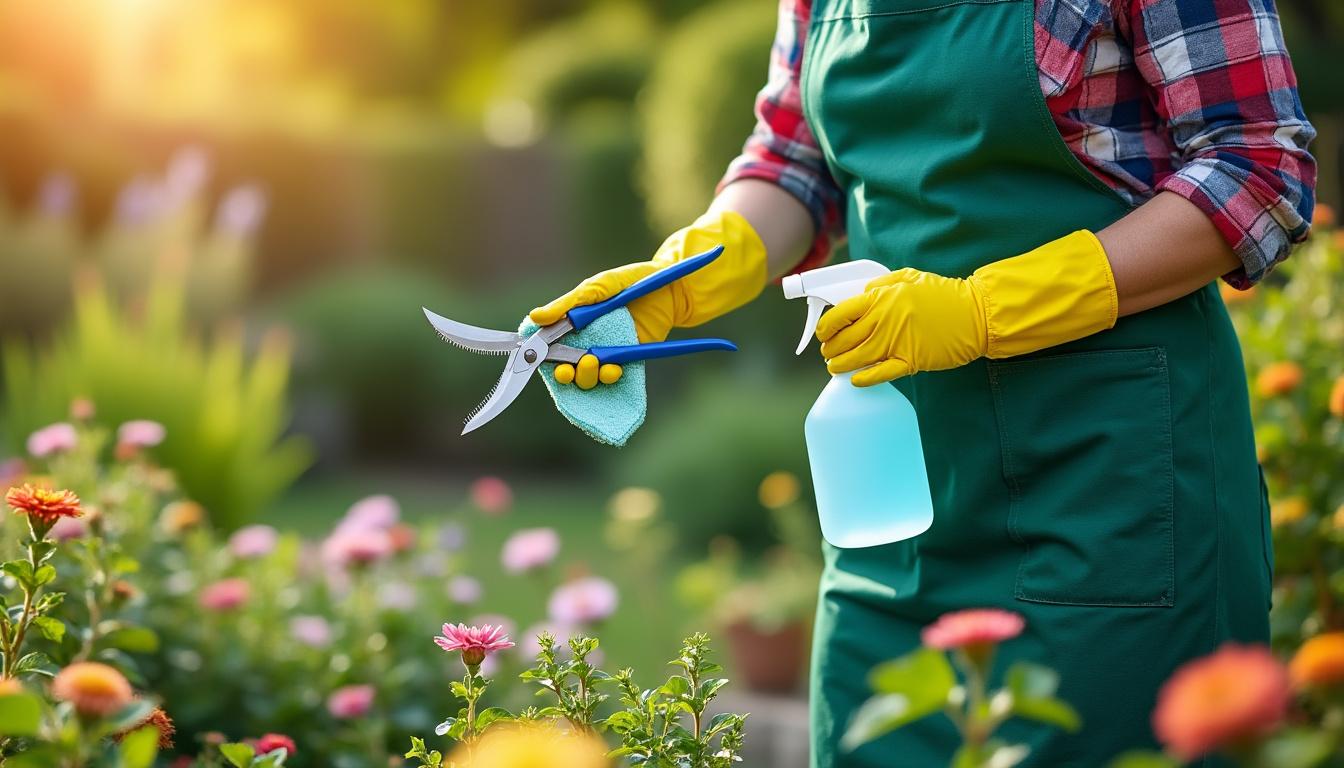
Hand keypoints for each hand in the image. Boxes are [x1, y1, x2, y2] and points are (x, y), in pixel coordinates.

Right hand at [528, 210, 766, 386]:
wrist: (671, 288)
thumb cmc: (631, 281)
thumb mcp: (597, 288)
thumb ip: (568, 304)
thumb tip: (535, 318)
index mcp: (571, 324)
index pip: (548, 346)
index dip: (544, 357)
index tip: (544, 361)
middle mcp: (585, 341)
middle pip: (565, 369)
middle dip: (567, 373)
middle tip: (576, 365)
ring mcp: (605, 352)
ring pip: (588, 378)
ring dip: (588, 377)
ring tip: (597, 363)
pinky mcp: (626, 362)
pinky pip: (613, 378)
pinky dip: (610, 378)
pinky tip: (613, 371)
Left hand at [817, 269, 986, 385]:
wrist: (975, 314)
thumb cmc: (944, 295)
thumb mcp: (909, 277)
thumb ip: (881, 285)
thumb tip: (860, 294)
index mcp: (880, 298)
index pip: (840, 314)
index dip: (826, 326)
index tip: (824, 332)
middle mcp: (883, 321)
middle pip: (843, 340)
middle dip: (830, 349)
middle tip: (829, 352)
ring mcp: (895, 342)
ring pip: (855, 359)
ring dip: (840, 365)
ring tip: (836, 367)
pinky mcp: (910, 361)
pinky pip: (879, 374)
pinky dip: (864, 379)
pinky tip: (855, 380)